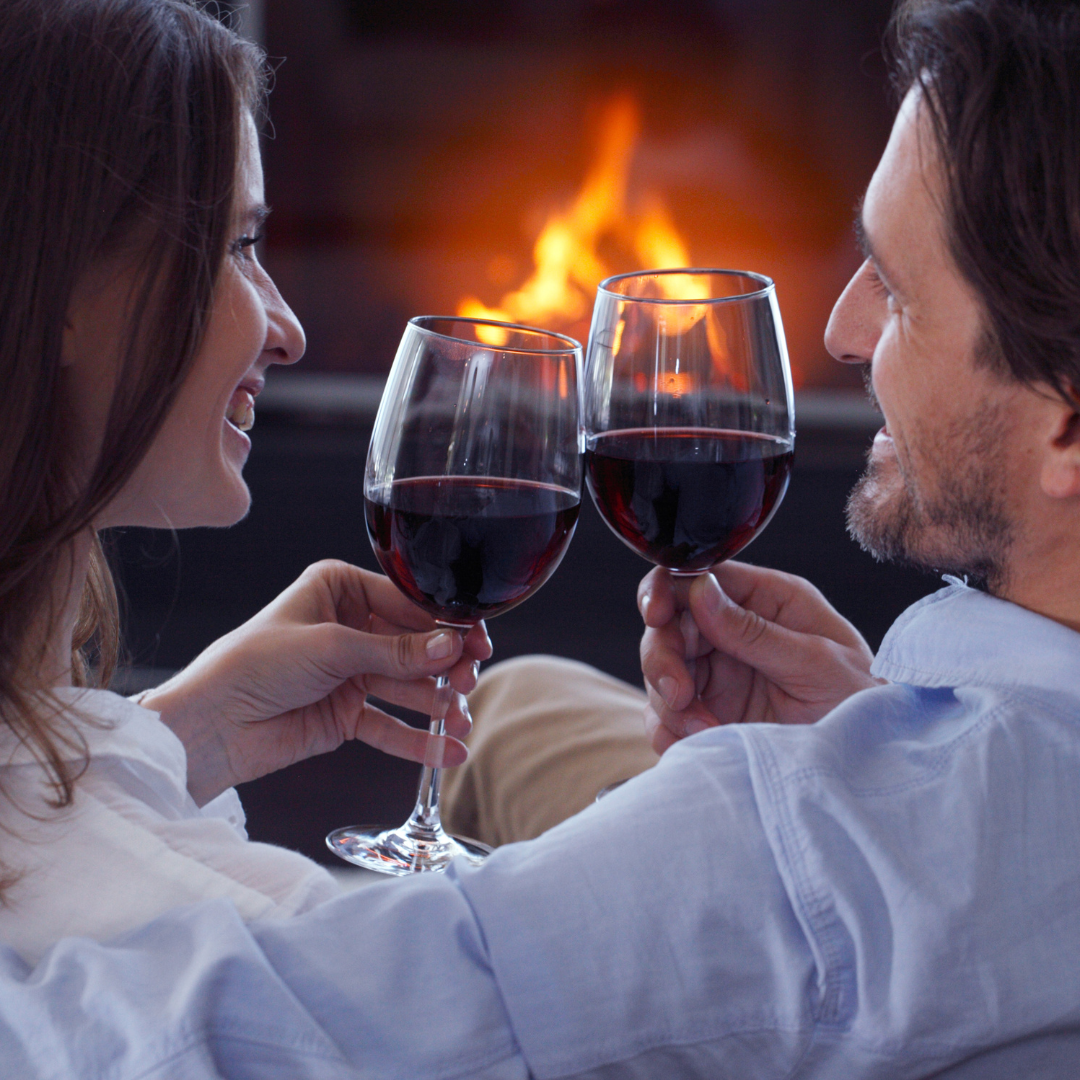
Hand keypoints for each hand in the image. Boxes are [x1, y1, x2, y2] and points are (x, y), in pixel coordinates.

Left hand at [139, 560, 492, 805]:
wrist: (210, 725)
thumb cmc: (252, 665)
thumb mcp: (329, 647)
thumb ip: (394, 651)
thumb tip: (451, 647)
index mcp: (339, 588)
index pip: (406, 603)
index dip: (444, 624)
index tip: (475, 642)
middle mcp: (349, 626)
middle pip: (414, 646)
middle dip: (445, 667)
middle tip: (467, 683)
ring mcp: (350, 671)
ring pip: (408, 687)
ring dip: (438, 705)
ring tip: (461, 722)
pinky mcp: (346, 713)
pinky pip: (391, 725)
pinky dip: (419, 739)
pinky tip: (448, 750)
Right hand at [638, 562, 879, 753]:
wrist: (873, 770)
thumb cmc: (863, 704)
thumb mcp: (817, 664)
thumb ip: (755, 631)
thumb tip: (700, 589)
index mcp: (768, 600)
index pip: (699, 576)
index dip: (666, 590)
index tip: (656, 615)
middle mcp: (736, 630)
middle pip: (668, 625)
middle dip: (663, 657)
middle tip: (679, 693)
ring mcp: (719, 672)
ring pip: (660, 670)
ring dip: (670, 701)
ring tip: (704, 728)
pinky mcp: (709, 713)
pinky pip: (666, 714)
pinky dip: (671, 729)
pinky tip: (700, 740)